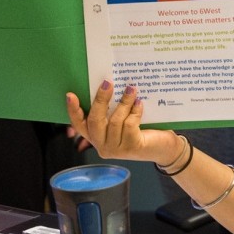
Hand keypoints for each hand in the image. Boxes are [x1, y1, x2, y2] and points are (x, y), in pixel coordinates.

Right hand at [65, 81, 179, 164]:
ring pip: (114, 121)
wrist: (163, 147)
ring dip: (123, 102)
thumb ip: (111, 109)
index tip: (70, 95)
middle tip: (107, 83)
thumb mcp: (122, 119)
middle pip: (95, 121)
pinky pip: (129, 125)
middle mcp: (102, 146)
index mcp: (96, 137)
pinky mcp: (131, 148)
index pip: (79, 125)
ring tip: (131, 89)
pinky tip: (140, 103)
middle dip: (100, 100)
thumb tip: (106, 84)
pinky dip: (135, 112)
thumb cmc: (141, 130)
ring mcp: (116, 149)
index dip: (73, 111)